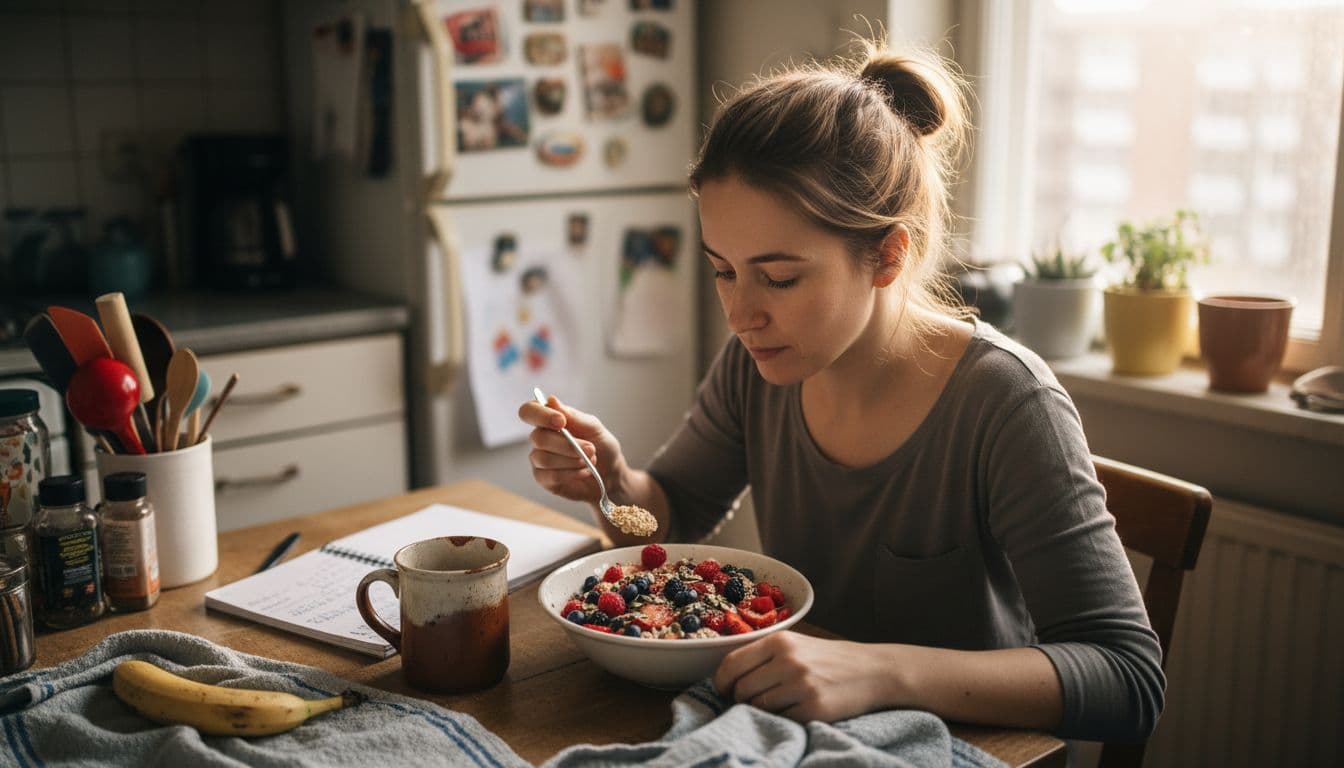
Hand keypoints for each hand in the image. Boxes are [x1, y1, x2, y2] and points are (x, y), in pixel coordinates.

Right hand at [518, 395, 626, 504]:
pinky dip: (572, 473)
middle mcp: (540, 438)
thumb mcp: (593, 427)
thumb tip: (551, 400)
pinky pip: (550, 476)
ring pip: (545, 459)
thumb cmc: (601, 446)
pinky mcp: (543, 478)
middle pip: (538, 438)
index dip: (540, 415)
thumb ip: (572, 416)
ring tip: (589, 460)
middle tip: (591, 448)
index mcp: (549, 419)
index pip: (528, 411)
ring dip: (572, 460)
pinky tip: (584, 471)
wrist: (610, 473)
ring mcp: (539, 459)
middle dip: (568, 445)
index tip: (561, 421)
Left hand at [712, 632, 893, 723]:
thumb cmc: (828, 658)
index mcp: (779, 641)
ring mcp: (801, 685)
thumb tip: (727, 677)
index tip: (722, 690)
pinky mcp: (813, 708)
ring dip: (760, 710)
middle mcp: (788, 661)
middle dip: (740, 699)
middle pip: (742, 689)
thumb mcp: (796, 645)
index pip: (732, 664)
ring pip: (758, 707)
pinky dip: (781, 719)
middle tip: (750, 701)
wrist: (872, 670)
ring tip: (776, 704)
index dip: (721, 681)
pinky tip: (793, 711)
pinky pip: (781, 720)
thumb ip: (765, 655)